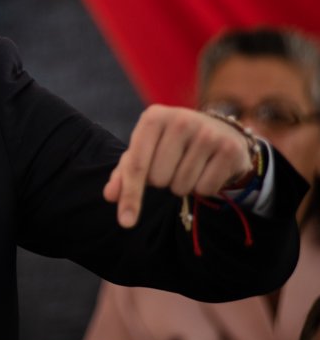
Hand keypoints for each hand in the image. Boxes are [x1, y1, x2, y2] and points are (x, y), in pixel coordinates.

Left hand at [103, 104, 252, 227]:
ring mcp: (207, 133)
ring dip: (182, 185)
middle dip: (162, 180)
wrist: (220, 131)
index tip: (125, 222)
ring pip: (181, 186)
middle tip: (173, 164)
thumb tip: (110, 196)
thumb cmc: (172, 144)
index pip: (136, 165)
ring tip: (191, 165)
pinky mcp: (229, 149)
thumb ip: (125, 172)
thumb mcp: (146, 150)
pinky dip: (203, 187)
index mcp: (154, 117)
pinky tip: (208, 169)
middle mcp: (180, 120)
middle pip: (158, 179)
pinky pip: (206, 189)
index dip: (130, 195)